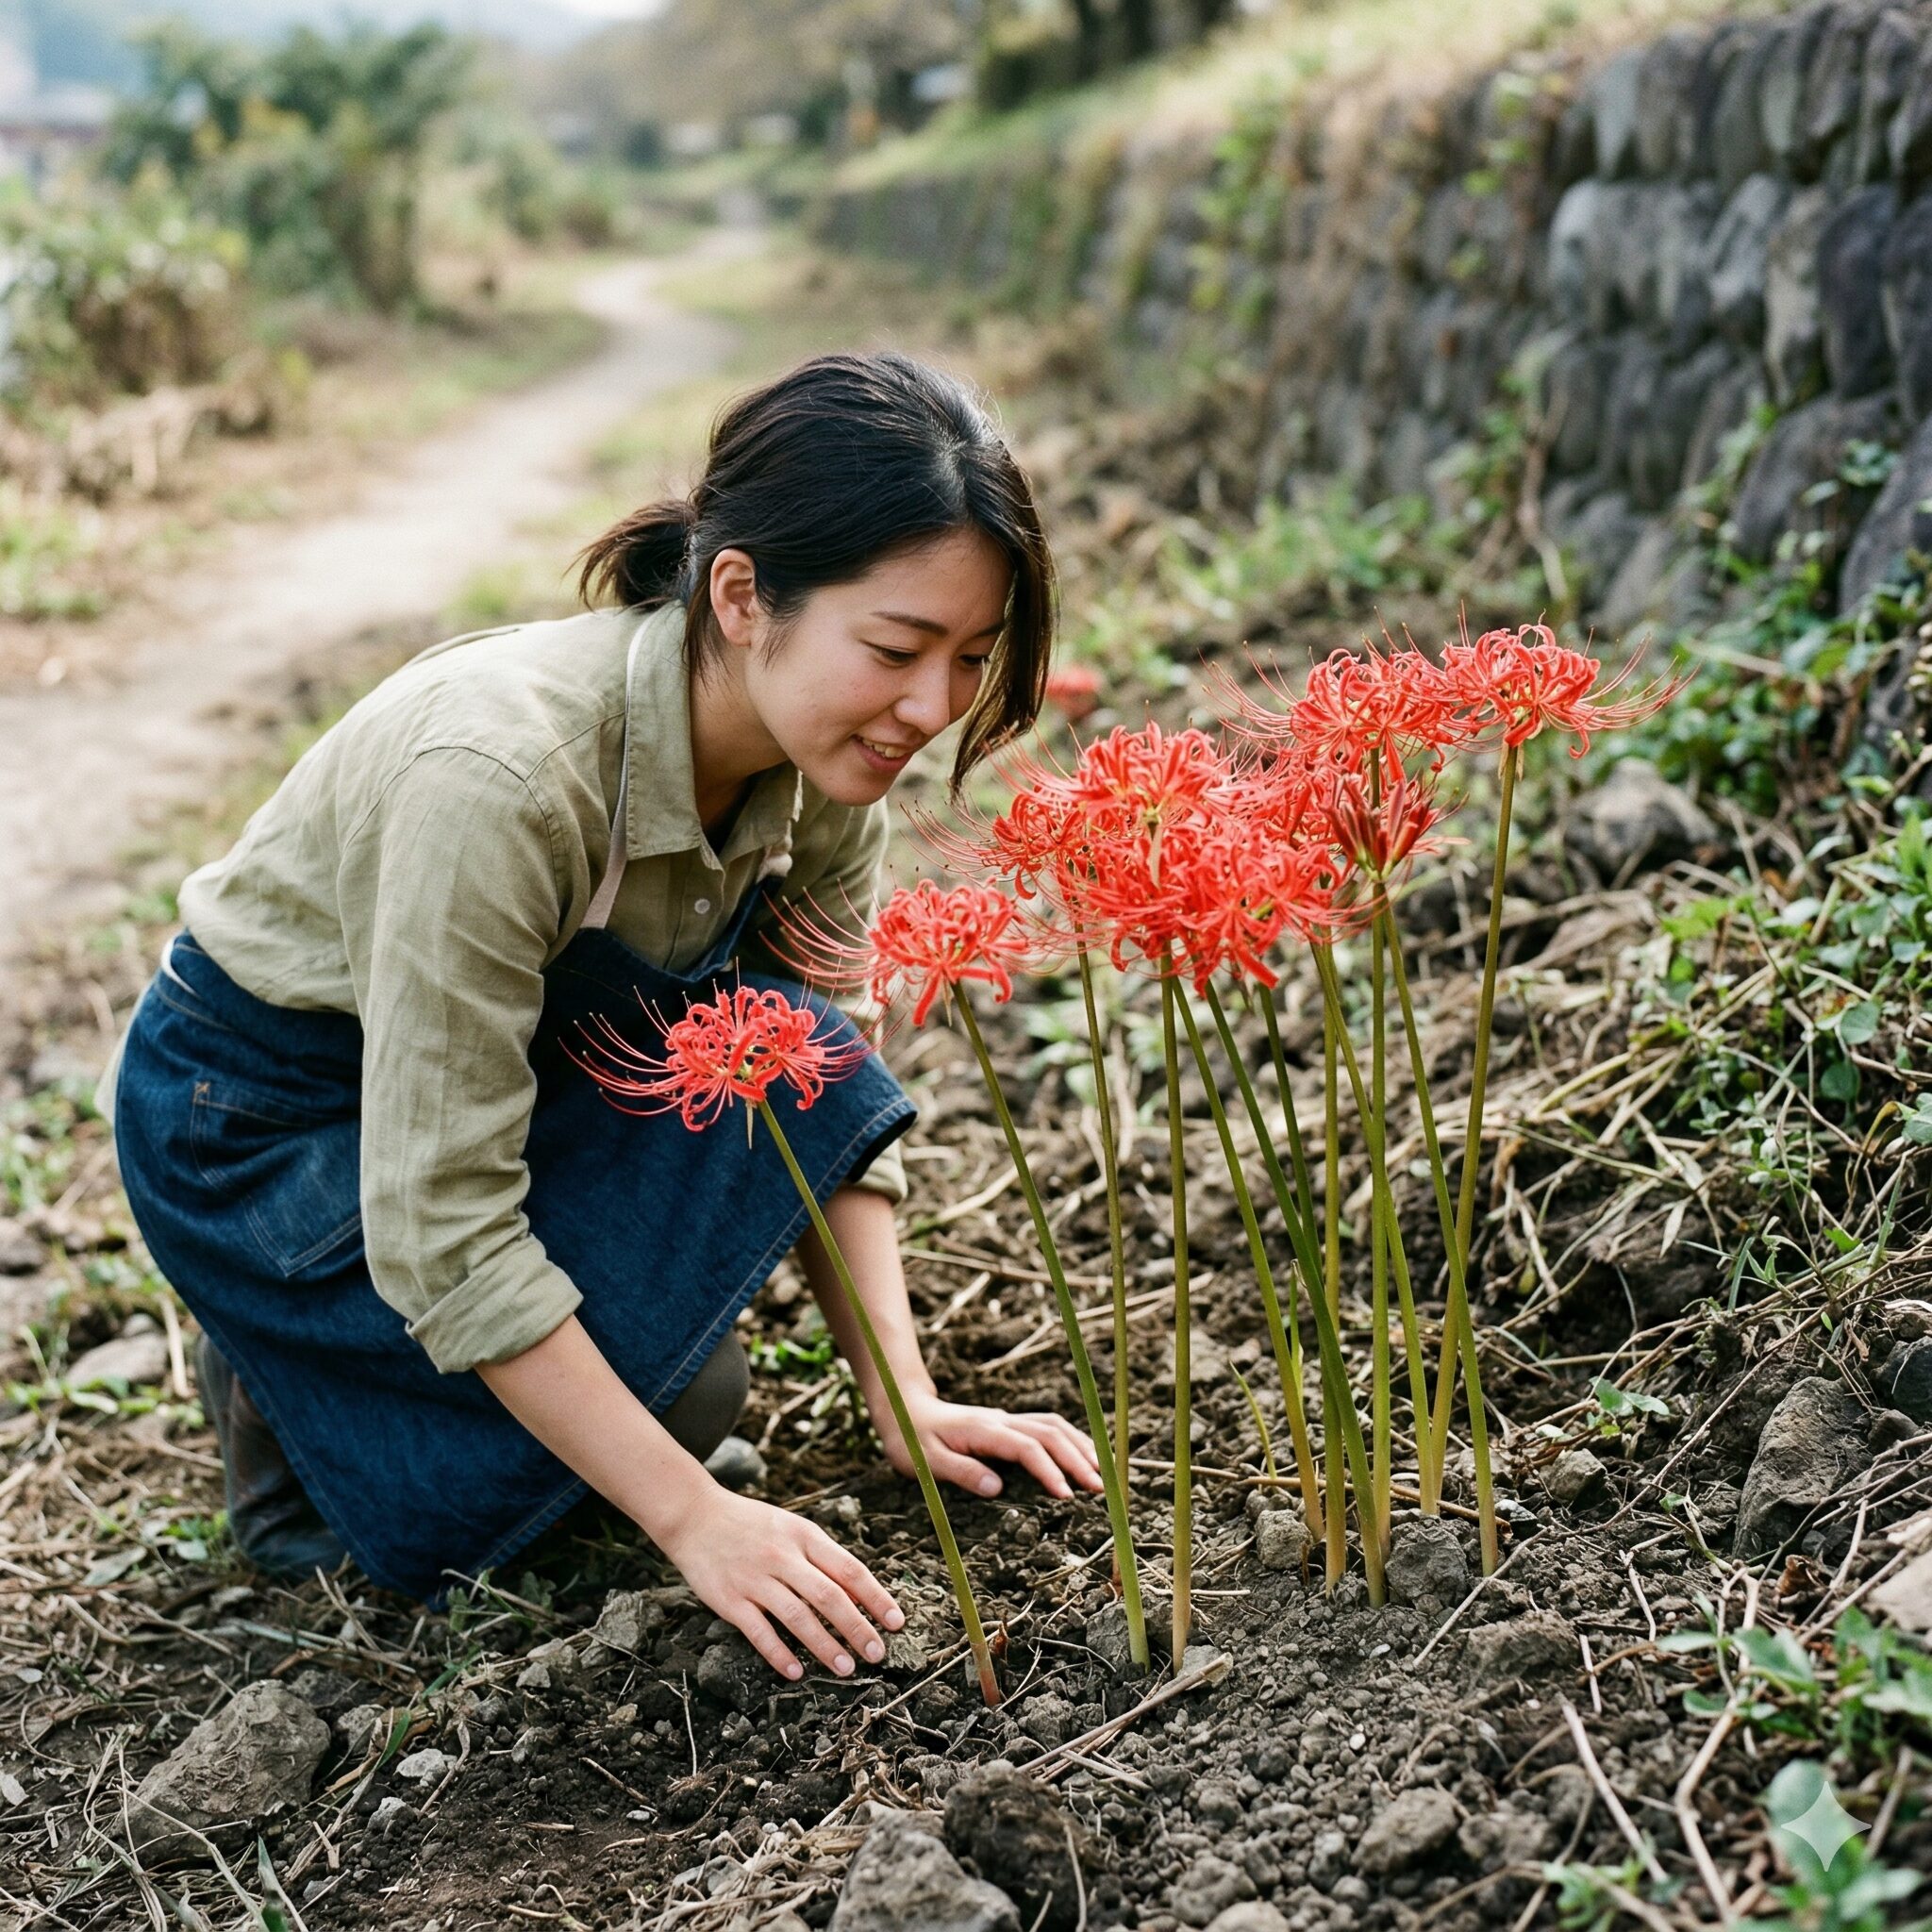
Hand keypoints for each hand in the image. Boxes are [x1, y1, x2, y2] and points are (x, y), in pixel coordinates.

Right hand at [655, 1481, 904, 1682]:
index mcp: (804, 1536)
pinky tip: (796, 1672)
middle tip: (878, 1654)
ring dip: (825, 1645)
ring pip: (797, 1616)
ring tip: (847, 1668)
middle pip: (828, 1596)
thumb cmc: (751, 1524)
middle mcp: (783, 1556)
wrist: (695, 1515)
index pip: (849, 1569)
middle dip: (857, 1628)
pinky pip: (759, 1631)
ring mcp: (755, 1578)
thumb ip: (822, 1557)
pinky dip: (779, 1654)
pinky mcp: (730, 1599)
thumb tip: (859, 1594)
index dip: (876, 1598)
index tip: (897, 1622)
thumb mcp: (792, 1527)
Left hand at [876, 1388, 1104, 1500]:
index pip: (1027, 1448)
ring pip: (1054, 1425)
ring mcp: (1007, 1420)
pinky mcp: (1009, 1424)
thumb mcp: (924, 1461)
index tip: (1067, 1496)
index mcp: (983, 1430)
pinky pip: (1048, 1427)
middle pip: (1051, 1433)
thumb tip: (995, 1488)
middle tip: (1100, 1489)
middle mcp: (1001, 1420)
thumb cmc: (910, 1439)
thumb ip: (959, 1471)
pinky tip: (1083, 1456)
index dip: (1050, 1470)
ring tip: (1102, 1474)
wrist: (904, 1408)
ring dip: (1080, 1446)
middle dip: (1078, 1459)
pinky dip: (1071, 1440)